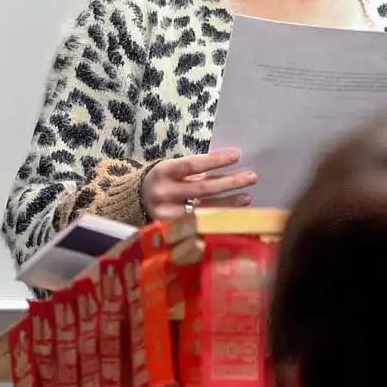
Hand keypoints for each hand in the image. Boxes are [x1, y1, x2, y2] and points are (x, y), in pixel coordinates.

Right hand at [140, 150, 256, 221]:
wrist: (134, 202)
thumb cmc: (162, 181)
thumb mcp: (172, 170)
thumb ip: (195, 172)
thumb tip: (229, 168)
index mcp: (163, 172)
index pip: (193, 164)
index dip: (215, 160)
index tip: (237, 155)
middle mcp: (163, 193)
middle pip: (202, 189)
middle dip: (229, 183)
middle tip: (252, 177)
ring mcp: (167, 214)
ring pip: (203, 209)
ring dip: (228, 203)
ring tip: (247, 197)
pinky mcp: (171, 231)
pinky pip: (199, 224)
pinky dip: (217, 218)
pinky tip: (232, 214)